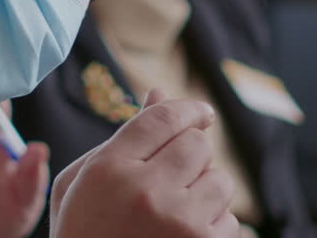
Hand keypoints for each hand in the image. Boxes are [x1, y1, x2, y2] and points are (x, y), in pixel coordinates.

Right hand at [50, 89, 240, 237]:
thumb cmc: (85, 232)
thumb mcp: (84, 182)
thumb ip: (123, 137)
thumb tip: (161, 93)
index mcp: (109, 169)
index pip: (162, 117)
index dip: (187, 109)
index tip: (199, 114)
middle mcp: (146, 191)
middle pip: (197, 144)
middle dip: (192, 155)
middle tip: (176, 174)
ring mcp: (179, 224)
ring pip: (220, 181)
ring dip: (206, 192)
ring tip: (176, 213)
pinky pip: (231, 221)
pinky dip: (213, 227)